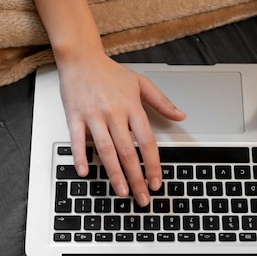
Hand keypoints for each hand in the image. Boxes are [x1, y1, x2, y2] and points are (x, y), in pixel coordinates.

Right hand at [27, 0, 185, 206]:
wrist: (81, 58)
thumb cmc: (110, 72)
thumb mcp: (141, 83)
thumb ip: (162, 101)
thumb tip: (181, 115)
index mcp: (132, 106)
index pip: (147, 141)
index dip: (152, 164)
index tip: (156, 181)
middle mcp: (114, 112)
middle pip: (127, 151)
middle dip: (136, 177)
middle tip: (141, 197)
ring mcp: (93, 116)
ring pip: (106, 150)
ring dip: (114, 174)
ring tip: (121, 191)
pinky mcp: (75, 116)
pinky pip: (77, 140)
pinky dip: (81, 157)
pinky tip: (85, 172)